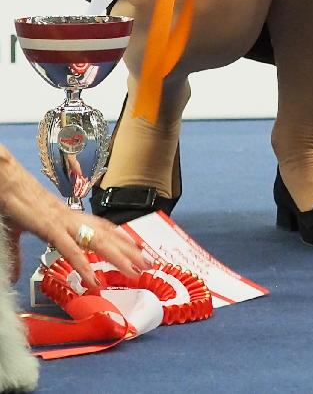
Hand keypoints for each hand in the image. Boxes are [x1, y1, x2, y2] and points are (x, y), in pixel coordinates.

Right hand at [0, 146, 149, 287]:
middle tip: (147, 263)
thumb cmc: (15, 204)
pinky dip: (84, 266)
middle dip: (128, 250)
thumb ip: (20, 253)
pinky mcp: (51, 229)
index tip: (136, 248)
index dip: (120, 238)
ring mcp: (64, 223)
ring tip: (134, 270)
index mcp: (69, 217)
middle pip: (107, 236)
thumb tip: (16, 273)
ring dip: (118, 257)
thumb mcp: (20, 232)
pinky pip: (72, 250)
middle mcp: (73, 218)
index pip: (102, 228)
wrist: (7, 184)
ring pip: (98, 241)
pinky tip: (93, 281)